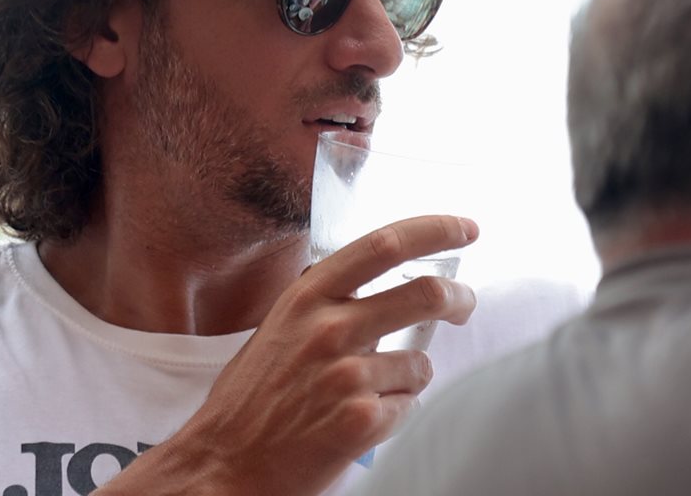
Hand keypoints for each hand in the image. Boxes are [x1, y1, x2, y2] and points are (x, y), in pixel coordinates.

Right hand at [102, 214, 477, 495]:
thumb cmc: (250, 398)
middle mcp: (330, 328)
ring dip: (408, 376)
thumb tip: (382, 284)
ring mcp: (348, 375)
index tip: (464, 228)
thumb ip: (325, 303)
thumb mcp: (278, 328)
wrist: (225, 462)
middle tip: (463, 305)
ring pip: (420, 362)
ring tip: (368, 394)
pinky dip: (394, 412)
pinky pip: (408, 405)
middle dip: (458, 298)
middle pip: (425, 294)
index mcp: (307, 296)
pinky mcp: (362, 420)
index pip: (384, 245)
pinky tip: (359, 420)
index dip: (434, 230)